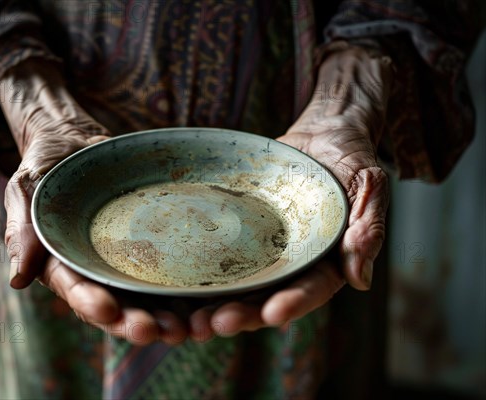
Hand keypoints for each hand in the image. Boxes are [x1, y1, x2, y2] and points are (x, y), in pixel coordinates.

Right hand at [0, 60, 187, 344]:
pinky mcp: (151, 247)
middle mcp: (96, 272)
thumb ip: (23, 233)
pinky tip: (208, 300)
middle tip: (155, 330)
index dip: (90, 303)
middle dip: (133, 322)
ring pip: (146, 297)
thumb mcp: (25, 192)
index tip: (107, 310)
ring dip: (165, 316)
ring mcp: (126, 262)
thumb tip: (18, 280)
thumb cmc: (45, 171)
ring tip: (186, 327)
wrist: (76, 146)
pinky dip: (185, 288)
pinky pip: (169, 269)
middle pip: (116, 306)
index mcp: (62, 266)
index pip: (76, 291)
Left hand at [193, 44, 392, 336]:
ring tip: (193, 321)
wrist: (322, 134)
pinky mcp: (242, 233)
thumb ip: (367, 229)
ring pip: (241, 285)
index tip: (273, 316)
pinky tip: (179, 288)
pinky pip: (221, 254)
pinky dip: (202, 273)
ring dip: (217, 304)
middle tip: (217, 325)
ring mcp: (266, 250)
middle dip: (245, 314)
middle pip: (269, 297)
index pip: (312, 288)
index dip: (294, 303)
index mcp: (329, 261)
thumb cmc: (352, 158)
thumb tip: (361, 281)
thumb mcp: (370, 186)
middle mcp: (294, 263)